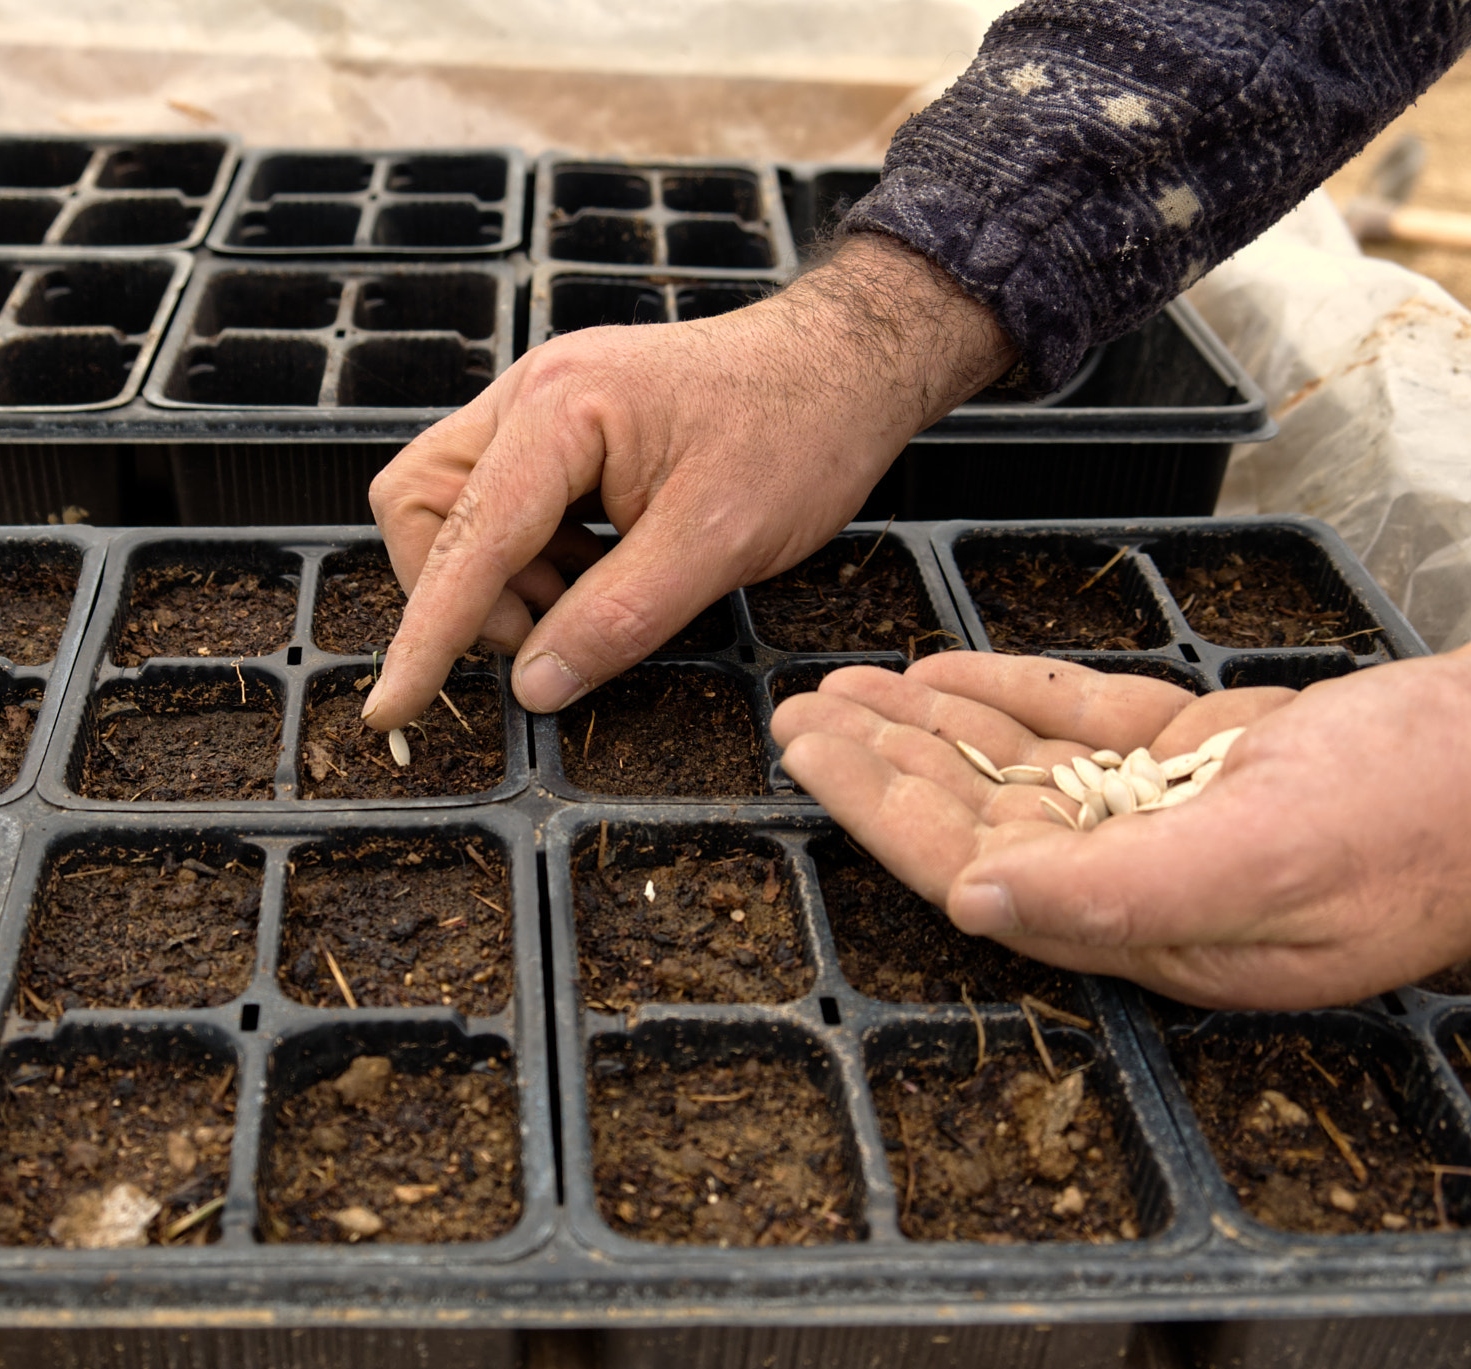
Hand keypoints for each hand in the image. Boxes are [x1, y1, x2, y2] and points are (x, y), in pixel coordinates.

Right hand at [359, 234, 1015, 730]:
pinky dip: (532, 559)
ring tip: (590, 602)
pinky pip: (501, 504)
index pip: (462, 539)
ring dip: (502, 579)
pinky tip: (600, 574)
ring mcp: (538, 405)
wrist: (848, 363)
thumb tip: (532, 687)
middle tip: (546, 637)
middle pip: (420, 505)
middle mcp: (529, 395)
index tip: (391, 708)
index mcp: (558, 412)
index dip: (425, 635)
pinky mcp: (558, 427)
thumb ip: (616, 620)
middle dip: (460, 591)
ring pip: (453, 506)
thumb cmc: (798, 434)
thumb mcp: (716, 547)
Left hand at [772, 648, 1470, 1008]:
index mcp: (1147, 927)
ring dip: (928, 725)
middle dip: (881, 764)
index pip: (974, 869)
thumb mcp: (1274, 856)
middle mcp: (1142, 879)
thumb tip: (974, 907)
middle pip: (975, 816)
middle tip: (796, 711)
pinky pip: (1078, 726)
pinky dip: (1009, 694)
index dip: (881, 812)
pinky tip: (943, 671)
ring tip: (843, 686)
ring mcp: (1169, 815)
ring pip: (1014, 768)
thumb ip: (1121, 893)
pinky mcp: (1202, 758)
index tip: (809, 756)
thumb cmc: (1423, 817)